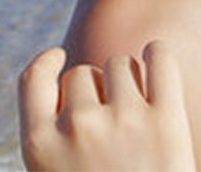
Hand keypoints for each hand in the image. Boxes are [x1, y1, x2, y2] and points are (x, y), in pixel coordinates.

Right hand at [18, 42, 195, 170]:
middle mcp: (78, 127)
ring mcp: (123, 120)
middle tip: (110, 124)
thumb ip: (54, 140)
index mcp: (40, 147)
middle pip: (83, 74)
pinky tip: (155, 59)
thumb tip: (64, 72)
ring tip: (136, 114)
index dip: (47, 63)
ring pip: (120, 64)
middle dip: (95, 90)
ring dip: (127, 78)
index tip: (58, 58)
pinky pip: (159, 56)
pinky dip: (157, 53)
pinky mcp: (167, 118)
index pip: (33, 79)